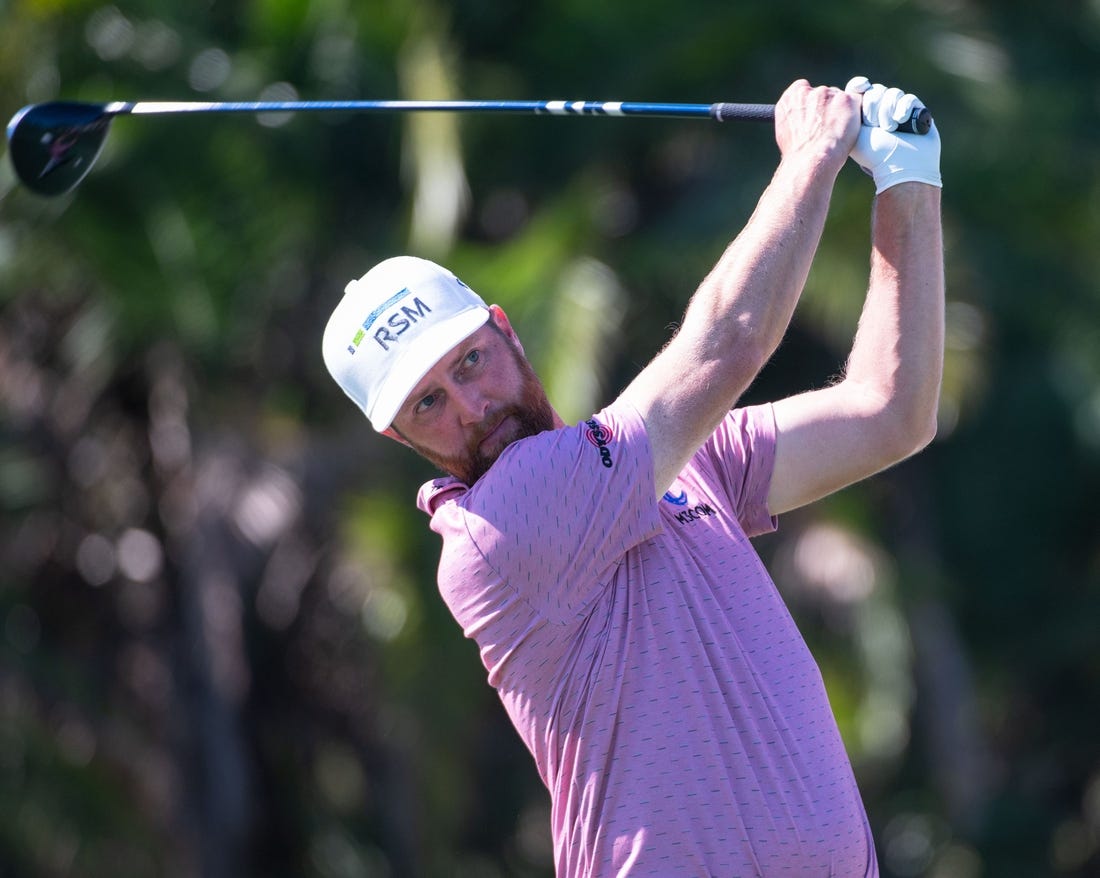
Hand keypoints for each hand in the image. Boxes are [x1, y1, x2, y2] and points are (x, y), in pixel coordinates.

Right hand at [774, 79, 861, 169]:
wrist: (810, 160)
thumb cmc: (798, 153)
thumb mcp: (786, 131)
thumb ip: (795, 116)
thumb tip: (805, 118)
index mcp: (791, 98)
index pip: (803, 88)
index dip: (811, 102)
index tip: (815, 114)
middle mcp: (808, 91)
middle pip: (823, 93)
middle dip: (828, 107)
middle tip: (828, 128)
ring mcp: (828, 93)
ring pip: (840, 99)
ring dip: (841, 112)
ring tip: (836, 134)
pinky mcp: (846, 99)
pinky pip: (856, 103)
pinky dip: (855, 115)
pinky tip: (846, 131)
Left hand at [846, 76, 941, 193]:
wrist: (901, 166)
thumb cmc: (874, 155)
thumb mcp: (852, 135)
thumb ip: (846, 115)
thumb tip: (846, 94)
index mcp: (862, 117)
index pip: (859, 90)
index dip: (859, 86)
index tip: (861, 87)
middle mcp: (880, 113)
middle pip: (876, 90)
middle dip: (874, 105)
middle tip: (875, 124)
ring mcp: (899, 112)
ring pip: (892, 93)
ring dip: (888, 110)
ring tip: (889, 128)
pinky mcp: (917, 113)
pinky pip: (909, 99)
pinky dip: (904, 107)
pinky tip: (901, 120)